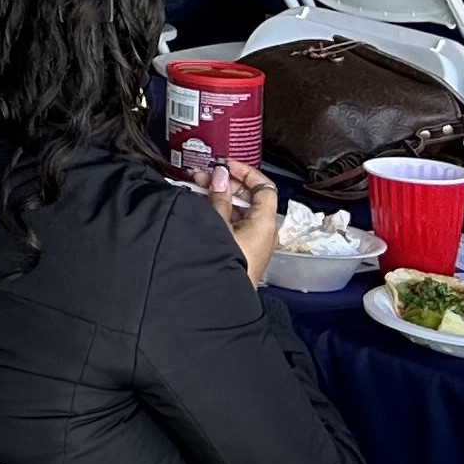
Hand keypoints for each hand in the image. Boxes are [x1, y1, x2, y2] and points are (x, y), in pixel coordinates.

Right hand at [203, 158, 279, 284]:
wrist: (221, 299)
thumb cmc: (226, 264)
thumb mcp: (218, 225)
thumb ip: (219, 197)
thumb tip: (220, 176)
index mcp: (266, 221)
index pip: (263, 186)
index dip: (244, 171)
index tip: (224, 165)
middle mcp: (266, 231)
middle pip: (251, 198)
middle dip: (226, 184)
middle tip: (203, 177)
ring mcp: (256, 241)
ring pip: (241, 211)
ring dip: (220, 198)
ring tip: (197, 192)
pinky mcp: (245, 251)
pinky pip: (236, 224)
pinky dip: (221, 214)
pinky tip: (202, 210)